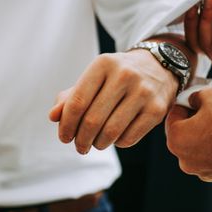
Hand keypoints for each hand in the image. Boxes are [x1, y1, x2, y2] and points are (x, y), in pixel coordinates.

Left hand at [49, 49, 177, 153]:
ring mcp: (143, 92)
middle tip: (79, 146)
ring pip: (111, 132)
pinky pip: (129, 138)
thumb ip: (70, 97)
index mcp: (103, 64)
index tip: (64, 138)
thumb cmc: (116, 77)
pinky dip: (117, 143)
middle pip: (92, 120)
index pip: (77, 102)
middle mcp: (124, 75)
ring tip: (96, 143)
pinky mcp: (157, 109)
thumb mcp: (93, 78)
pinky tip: (115, 138)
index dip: (66, 125)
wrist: (158, 67)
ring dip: (98, 144)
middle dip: (81, 140)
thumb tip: (53, 117)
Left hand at [165, 86, 211, 183]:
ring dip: (208, 134)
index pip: (175, 113)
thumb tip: (194, 100)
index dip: (188, 101)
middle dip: (197, 119)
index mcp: (175, 138)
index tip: (201, 98)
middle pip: (185, 131)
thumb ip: (197, 95)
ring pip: (199, 145)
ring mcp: (199, 170)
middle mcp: (182, 158)